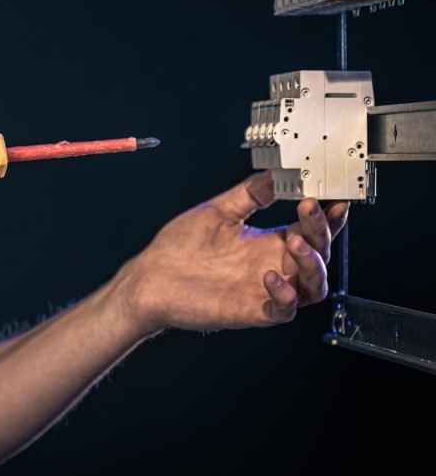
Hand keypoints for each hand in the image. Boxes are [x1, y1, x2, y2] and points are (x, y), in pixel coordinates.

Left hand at [118, 169, 349, 334]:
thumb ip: (250, 194)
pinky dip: (286, 295)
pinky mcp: (252, 311)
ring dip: (314, 264)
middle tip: (310, 209)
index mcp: (270, 242)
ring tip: (296, 242)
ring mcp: (265, 291)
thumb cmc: (179, 246)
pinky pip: (283, 310)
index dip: (327, 216)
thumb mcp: (219, 211)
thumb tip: (276, 171)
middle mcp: (274, 266)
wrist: (149, 277)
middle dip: (322, 231)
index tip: (333, 196)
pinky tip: (270, 276)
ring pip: (314, 286)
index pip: (312, 230)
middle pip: (320, 255)